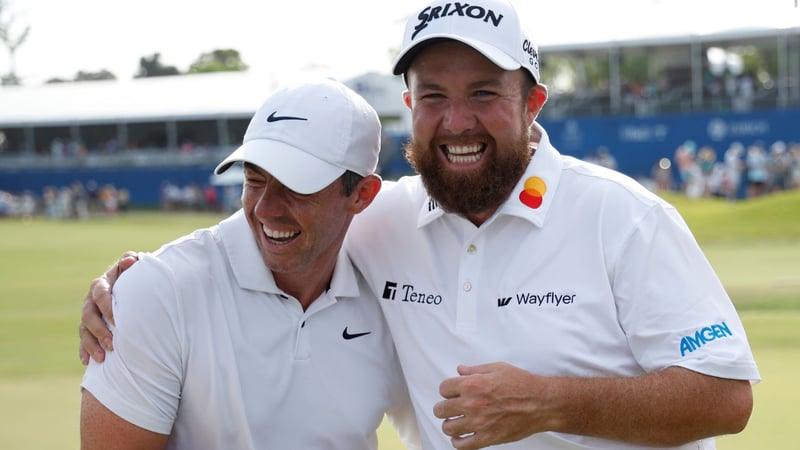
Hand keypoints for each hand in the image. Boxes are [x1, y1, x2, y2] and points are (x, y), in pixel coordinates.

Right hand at [78, 251, 138, 364]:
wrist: (132, 288)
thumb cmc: (134, 276)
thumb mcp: (134, 265)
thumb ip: (131, 261)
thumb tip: (129, 261)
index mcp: (101, 285)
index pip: (100, 295)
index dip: (107, 307)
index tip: (117, 319)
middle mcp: (90, 301)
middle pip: (88, 316)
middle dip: (99, 330)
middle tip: (112, 343)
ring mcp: (88, 315)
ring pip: (84, 331)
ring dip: (92, 345)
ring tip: (103, 358)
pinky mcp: (88, 328)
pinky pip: (82, 341)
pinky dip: (85, 351)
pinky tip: (89, 363)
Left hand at [433, 362, 548, 449]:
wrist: (542, 403)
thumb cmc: (522, 384)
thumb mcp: (497, 368)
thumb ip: (475, 370)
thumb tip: (460, 370)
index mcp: (473, 384)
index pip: (444, 388)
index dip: (447, 389)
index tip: (451, 392)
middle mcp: (472, 403)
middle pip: (441, 409)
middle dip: (444, 408)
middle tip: (449, 408)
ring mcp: (479, 422)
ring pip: (448, 428)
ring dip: (449, 424)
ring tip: (454, 422)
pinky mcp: (487, 438)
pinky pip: (463, 445)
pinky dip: (458, 442)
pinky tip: (460, 437)